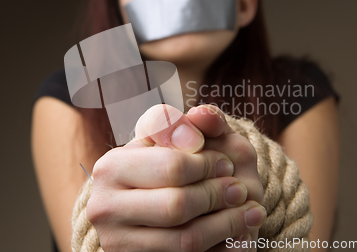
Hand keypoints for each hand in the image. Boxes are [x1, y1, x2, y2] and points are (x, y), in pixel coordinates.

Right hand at [86, 104, 265, 251]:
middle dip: (218, 196)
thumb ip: (195, 122)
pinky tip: (236, 234)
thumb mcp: (180, 139)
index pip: (172, 166)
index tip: (226, 163)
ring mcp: (118, 243)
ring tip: (251, 212)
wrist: (149, 211)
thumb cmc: (168, 168)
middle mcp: (105, 207)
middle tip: (240, 190)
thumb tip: (203, 116)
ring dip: (228, 225)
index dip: (209, 165)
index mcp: (111, 167)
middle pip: (177, 206)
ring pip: (185, 240)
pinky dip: (220, 247)